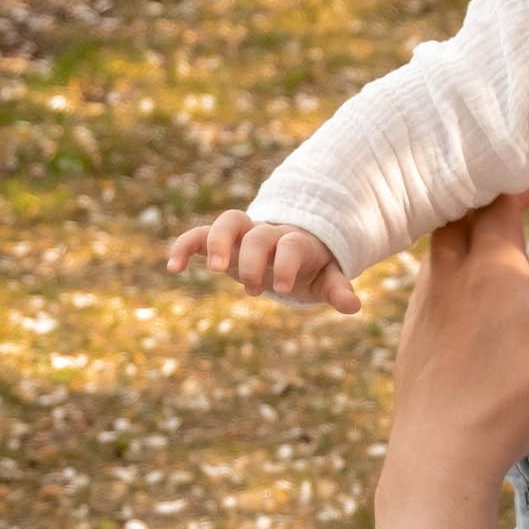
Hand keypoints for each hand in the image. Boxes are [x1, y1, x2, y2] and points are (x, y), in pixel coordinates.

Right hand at [166, 210, 360, 313]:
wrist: (290, 246)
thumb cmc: (311, 267)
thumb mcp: (326, 278)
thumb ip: (338, 288)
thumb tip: (354, 306)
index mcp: (297, 242)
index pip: (290, 245)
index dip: (286, 263)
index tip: (282, 290)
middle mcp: (269, 233)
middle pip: (257, 235)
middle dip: (253, 261)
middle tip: (254, 290)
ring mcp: (244, 235)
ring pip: (228, 222)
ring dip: (218, 242)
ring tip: (215, 270)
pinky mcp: (222, 242)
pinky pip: (199, 235)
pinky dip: (184, 245)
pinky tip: (174, 267)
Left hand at [380, 192, 528, 507]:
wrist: (437, 461)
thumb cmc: (508, 408)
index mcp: (491, 273)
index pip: (498, 205)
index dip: (519, 190)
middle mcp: (450, 280)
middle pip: (459, 217)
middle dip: (486, 204)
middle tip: (516, 207)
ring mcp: (424, 310)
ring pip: (437, 251)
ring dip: (462, 237)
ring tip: (492, 246)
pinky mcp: (411, 340)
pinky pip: (427, 289)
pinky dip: (447, 277)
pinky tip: (467, 305)